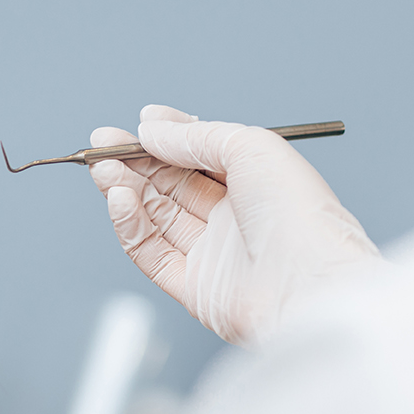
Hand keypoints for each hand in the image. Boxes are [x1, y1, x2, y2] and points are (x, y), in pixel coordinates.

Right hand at [89, 105, 381, 345]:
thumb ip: (196, 136)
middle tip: (102, 144)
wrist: (312, 286)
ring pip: (156, 216)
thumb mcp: (251, 147)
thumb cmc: (300, 217)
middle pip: (171, 185)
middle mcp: (234, 218)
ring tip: (103, 169)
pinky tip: (119, 199)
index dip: (166, 139)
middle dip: (135, 162)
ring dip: (126, 189)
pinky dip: (129, 225)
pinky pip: (151, 252)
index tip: (136, 125)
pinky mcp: (193, 287)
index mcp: (256, 183)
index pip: (199, 156)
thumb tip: (151, 128)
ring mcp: (213, 253)